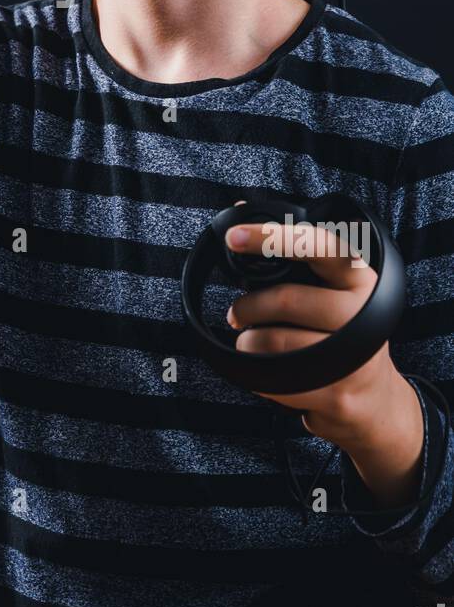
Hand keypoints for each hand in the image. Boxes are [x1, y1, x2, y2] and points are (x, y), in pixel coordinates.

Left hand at [224, 202, 423, 507]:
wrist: (372, 396)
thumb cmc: (339, 329)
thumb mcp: (330, 288)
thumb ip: (291, 254)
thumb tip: (239, 210)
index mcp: (358, 276)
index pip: (317, 245)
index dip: (273, 237)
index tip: (234, 236)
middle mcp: (362, 313)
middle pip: (286, 299)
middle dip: (248, 306)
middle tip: (235, 313)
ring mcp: (354, 357)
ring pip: (275, 341)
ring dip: (248, 341)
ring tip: (248, 341)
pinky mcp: (338, 393)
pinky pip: (277, 380)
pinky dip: (257, 373)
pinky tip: (262, 369)